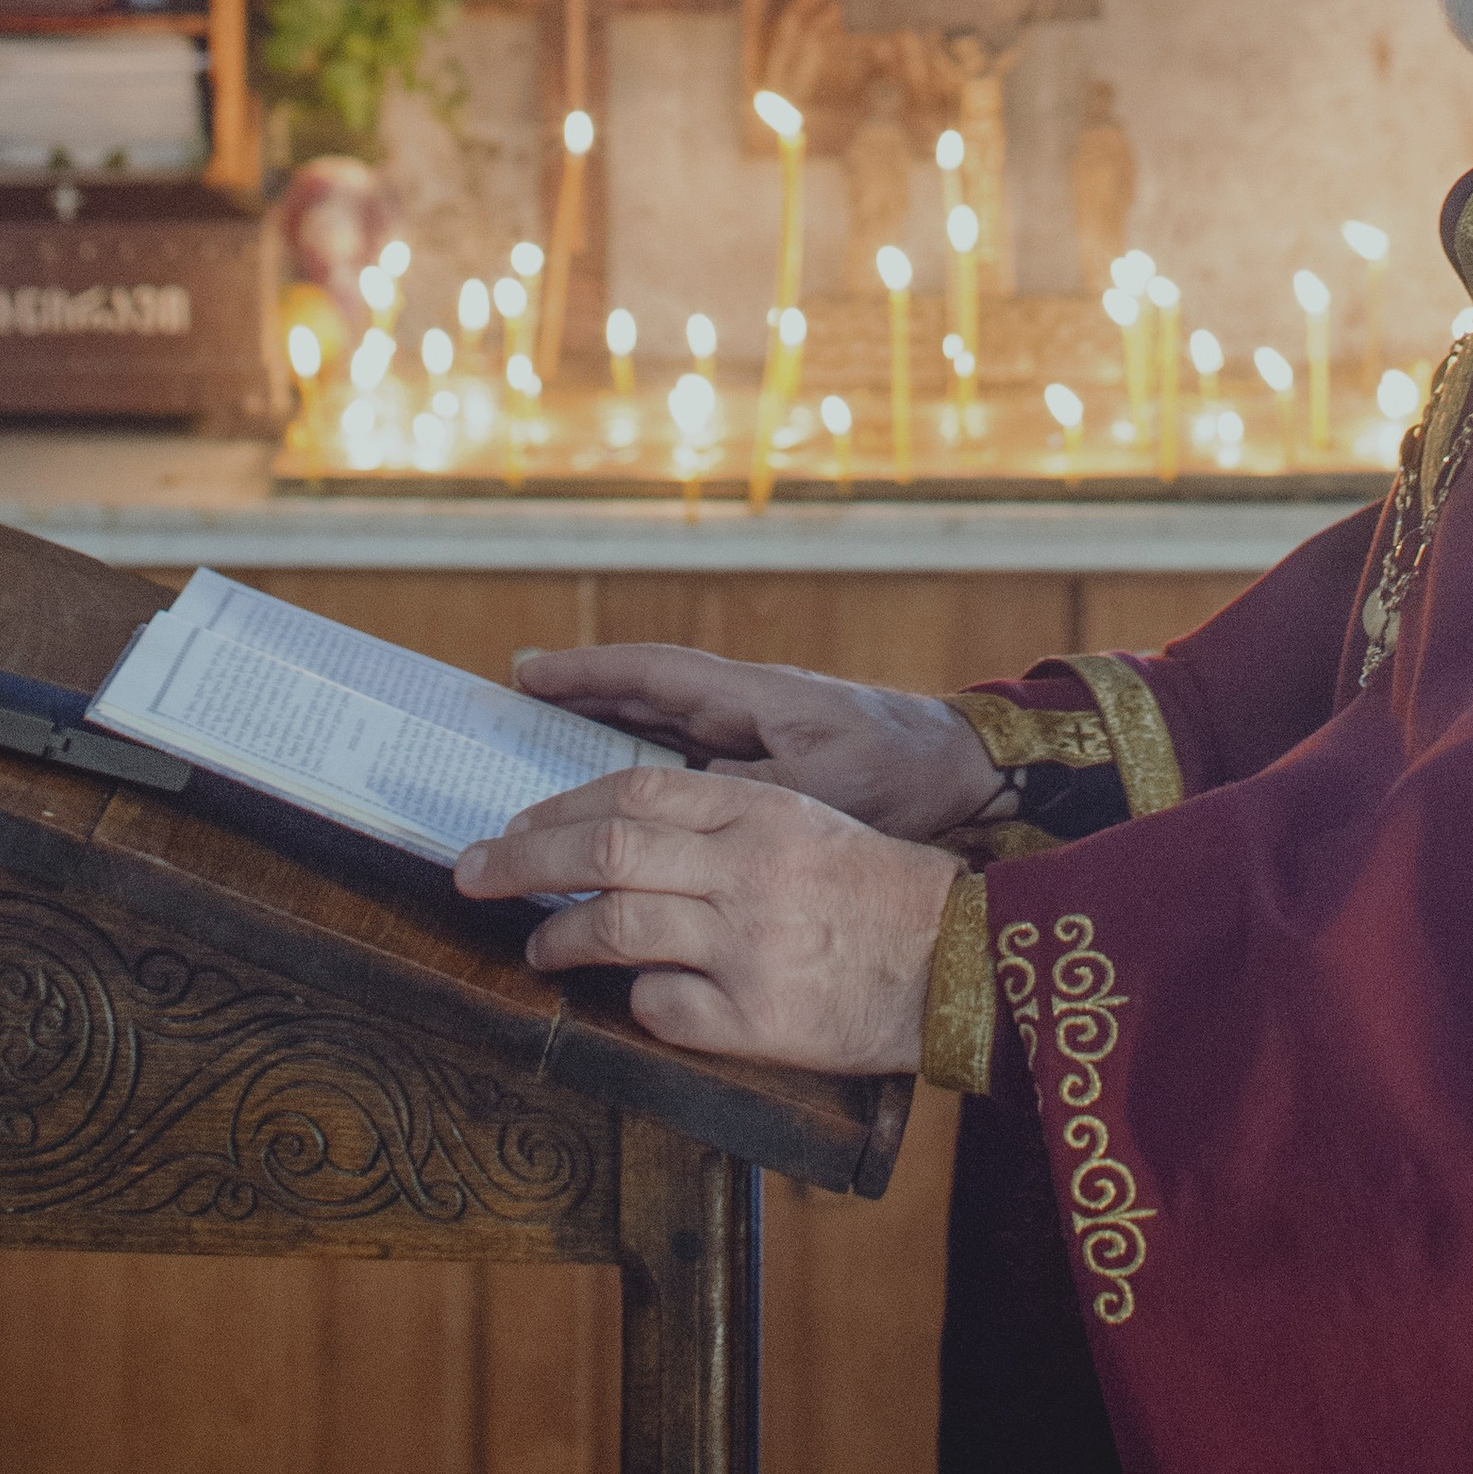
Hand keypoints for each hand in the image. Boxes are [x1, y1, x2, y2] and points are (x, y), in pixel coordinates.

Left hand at [455, 762, 955, 1070]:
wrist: (959, 960)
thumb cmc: (877, 891)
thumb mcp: (806, 823)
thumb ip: (722, 823)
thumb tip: (617, 832)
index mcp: (760, 809)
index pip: (633, 788)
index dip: (559, 807)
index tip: (513, 826)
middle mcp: (748, 868)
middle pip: (607, 847)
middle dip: (523, 859)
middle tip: (471, 872)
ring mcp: (749, 944)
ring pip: (616, 925)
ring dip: (558, 935)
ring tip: (535, 944)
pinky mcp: (756, 1020)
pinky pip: (662, 1007)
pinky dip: (635, 1001)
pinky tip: (631, 1000)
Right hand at [512, 642, 1002, 839]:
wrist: (962, 773)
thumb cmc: (900, 775)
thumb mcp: (825, 788)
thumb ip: (752, 795)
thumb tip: (679, 798)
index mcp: (750, 697)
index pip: (649, 673)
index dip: (584, 672)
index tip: (525, 671)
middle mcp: (742, 708)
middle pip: (641, 696)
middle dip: (576, 699)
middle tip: (511, 709)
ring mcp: (753, 736)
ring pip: (659, 727)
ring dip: (603, 733)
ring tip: (541, 751)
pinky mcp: (767, 767)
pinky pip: (688, 760)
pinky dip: (645, 767)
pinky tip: (618, 802)